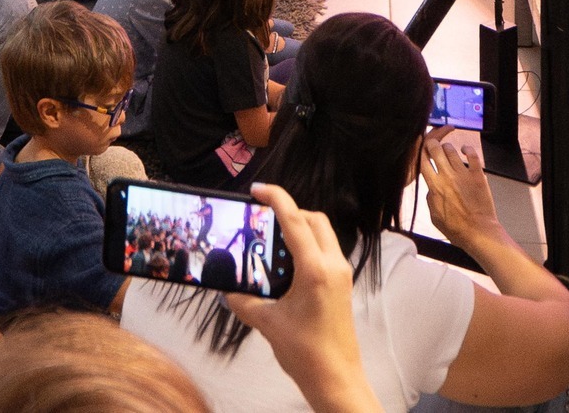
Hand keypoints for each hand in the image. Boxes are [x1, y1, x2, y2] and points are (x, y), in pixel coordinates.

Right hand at [223, 184, 380, 412]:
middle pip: (315, 220)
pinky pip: (324, 251)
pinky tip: (283, 262)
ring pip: (322, 234)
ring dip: (299, 227)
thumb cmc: (305, 351)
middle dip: (289, 210)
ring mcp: (341, 275)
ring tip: (270, 236)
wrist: (337, 379)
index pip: (296, 221)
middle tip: (262, 214)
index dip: (276, 199)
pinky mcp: (341, 286)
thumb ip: (243, 300)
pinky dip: (305, 245)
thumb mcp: (266, 322)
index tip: (257, 189)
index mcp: (315, 270)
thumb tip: (227, 288)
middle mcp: (333, 266)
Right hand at [421, 134, 505, 250]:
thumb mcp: (433, 215)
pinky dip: (467, 148)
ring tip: (448, 150)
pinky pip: (473, 155)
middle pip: (436, 150)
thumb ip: (430, 198)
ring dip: (447, 147)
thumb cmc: (455, 228)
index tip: (422, 149)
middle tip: (434, 145)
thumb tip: (431, 188)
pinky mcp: (478, 176)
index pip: (423, 160)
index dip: (421, 151)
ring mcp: (463, 175)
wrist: (478, 232)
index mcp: (434, 186)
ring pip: (451, 150)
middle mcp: (447, 176)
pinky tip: (464, 149)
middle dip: (432, 143)